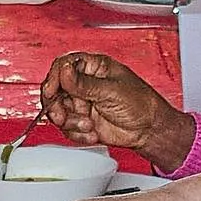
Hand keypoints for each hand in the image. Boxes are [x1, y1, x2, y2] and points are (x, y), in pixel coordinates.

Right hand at [38, 52, 193, 170]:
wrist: (148, 130)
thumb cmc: (141, 103)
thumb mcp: (111, 90)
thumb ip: (84, 83)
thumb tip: (64, 71)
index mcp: (94, 67)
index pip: (64, 66)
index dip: (55, 78)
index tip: (51, 91)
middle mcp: (85, 84)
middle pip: (55, 90)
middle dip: (57, 105)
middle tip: (61, 115)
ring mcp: (83, 103)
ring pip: (58, 111)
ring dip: (69, 122)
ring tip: (86, 125)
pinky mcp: (82, 121)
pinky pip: (67, 128)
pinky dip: (77, 134)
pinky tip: (92, 133)